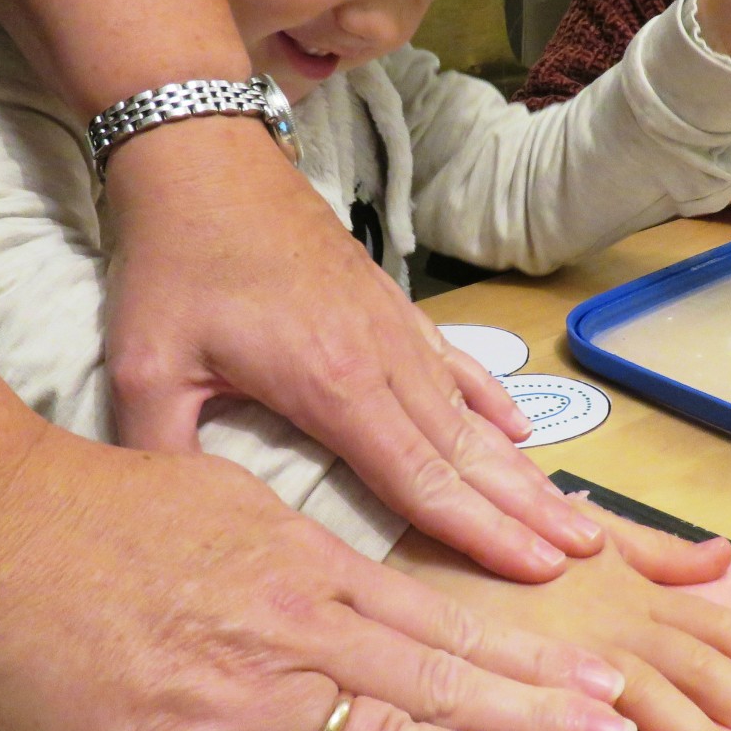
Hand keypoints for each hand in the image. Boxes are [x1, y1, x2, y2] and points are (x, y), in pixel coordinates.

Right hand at [0, 430, 643, 730]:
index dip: (524, 659)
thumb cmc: (98, 509)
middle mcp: (299, 626)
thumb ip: (294, 546)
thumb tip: (346, 575)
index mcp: (308, 563)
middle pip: (443, 679)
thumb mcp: (223, 493)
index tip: (593, 682)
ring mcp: (245, 694)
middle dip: (542, 717)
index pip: (442, 621)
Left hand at [100, 116, 605, 581]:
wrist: (202, 157)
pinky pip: (454, 363)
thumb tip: (173, 527)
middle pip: (466, 452)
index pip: (418, 477)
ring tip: (573, 514)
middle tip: (586, 557)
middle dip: (527, 510)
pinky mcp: (388, 303)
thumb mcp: (144, 362)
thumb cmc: (173, 260)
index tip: (534, 573)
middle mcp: (380, 358)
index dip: (477, 532)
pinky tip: (520, 429)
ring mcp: (392, 326)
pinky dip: (492, 400)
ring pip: (470, 412)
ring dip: (522, 467)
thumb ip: (161, 449)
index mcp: (331, 384)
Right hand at [386, 508, 730, 730]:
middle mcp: (613, 624)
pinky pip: (564, 725)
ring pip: (650, 702)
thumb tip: (722, 554)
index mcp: (631, 591)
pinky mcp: (518, 679)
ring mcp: (569, 655)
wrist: (410, 535)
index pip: (723, 629)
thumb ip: (652, 550)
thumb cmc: (495, 538)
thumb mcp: (583, 532)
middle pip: (707, 670)